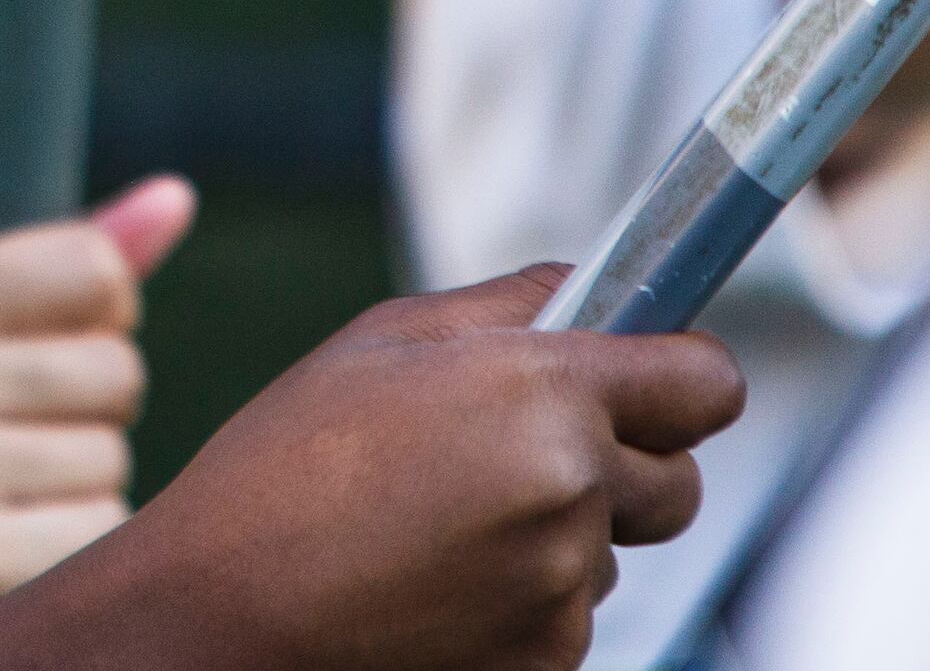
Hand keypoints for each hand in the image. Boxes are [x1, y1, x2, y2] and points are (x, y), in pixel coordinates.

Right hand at [0, 179, 191, 669]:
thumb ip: (58, 270)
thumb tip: (177, 195)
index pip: (92, 267)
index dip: (98, 315)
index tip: (50, 350)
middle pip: (118, 370)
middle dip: (88, 412)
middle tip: (8, 443)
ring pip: (114, 460)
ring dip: (80, 488)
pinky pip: (101, 536)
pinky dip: (74, 551)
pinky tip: (7, 552)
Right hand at [0, 265, 741, 670]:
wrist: (223, 615)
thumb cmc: (284, 470)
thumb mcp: (381, 342)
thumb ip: (510, 308)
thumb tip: (593, 295)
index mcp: (541, 392)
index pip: (707, 382)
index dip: (679, 376)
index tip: (650, 379)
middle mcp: (570, 492)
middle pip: (677, 481)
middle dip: (620, 463)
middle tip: (516, 453)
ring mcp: (563, 590)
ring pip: (608, 550)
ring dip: (552, 534)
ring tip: (434, 522)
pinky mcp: (547, 662)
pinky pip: (565, 613)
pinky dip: (518, 598)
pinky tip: (432, 579)